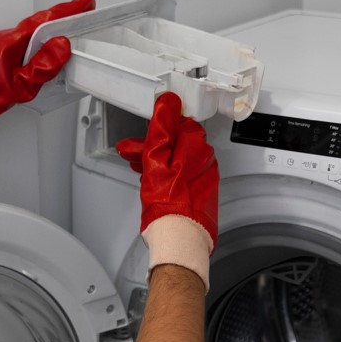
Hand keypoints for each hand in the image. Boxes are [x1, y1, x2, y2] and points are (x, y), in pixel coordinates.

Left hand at [0, 0, 94, 143]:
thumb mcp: (16, 89)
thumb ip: (41, 68)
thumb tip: (60, 48)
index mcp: (9, 44)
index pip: (43, 22)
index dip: (66, 11)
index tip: (83, 3)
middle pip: (34, 29)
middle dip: (57, 26)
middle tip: (76, 24)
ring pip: (22, 41)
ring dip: (40, 43)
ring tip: (55, 52)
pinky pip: (10, 49)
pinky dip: (24, 53)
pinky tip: (28, 67)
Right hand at [116, 92, 218, 288]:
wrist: (180, 238)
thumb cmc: (168, 205)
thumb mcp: (156, 159)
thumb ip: (162, 128)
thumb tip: (168, 103)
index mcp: (196, 146)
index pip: (178, 123)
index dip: (157, 127)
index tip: (144, 133)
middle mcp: (206, 160)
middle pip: (178, 143)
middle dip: (154, 146)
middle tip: (134, 152)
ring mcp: (206, 178)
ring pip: (179, 160)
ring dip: (159, 161)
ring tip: (139, 168)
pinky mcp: (203, 193)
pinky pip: (185, 176)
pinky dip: (169, 175)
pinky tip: (156, 182)